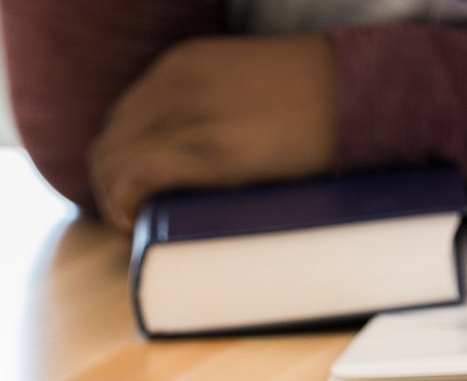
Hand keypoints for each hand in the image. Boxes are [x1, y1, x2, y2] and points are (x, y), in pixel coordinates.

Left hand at [89, 34, 336, 231]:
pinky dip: (123, 204)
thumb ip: (202, 109)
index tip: (132, 195)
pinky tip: (136, 223)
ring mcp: (190, 117)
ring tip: (137, 228)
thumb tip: (179, 158)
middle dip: (109, 188)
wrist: (357, 94)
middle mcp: (174, 86)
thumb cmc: (311, 100)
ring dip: (114, 203)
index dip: (116, 165)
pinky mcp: (209, 151)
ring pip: (113, 163)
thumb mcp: (237, 87)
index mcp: (180, 67)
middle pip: (108, 144)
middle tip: (131, 222)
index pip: (120, 120)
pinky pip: (136, 176)